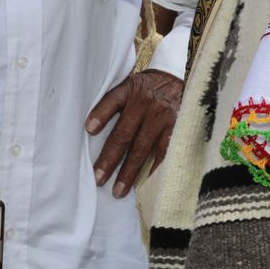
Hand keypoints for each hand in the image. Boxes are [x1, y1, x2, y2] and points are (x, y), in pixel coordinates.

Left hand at [86, 69, 182, 198]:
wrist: (180, 77)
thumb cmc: (149, 87)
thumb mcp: (131, 84)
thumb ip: (115, 101)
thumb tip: (91, 128)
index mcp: (130, 89)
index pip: (112, 100)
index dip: (101, 114)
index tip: (89, 129)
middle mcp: (145, 103)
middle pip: (124, 133)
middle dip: (110, 158)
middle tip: (98, 178)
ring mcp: (162, 116)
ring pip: (142, 148)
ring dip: (129, 171)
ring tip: (118, 190)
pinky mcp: (177, 127)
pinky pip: (164, 151)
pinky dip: (155, 168)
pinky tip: (146, 183)